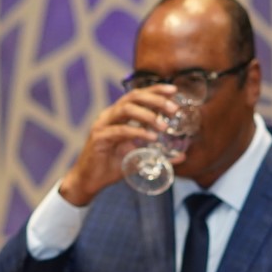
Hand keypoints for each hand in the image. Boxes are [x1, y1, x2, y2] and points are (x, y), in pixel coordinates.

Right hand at [57, 87, 180, 206]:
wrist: (89, 182)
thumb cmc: (112, 166)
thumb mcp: (139, 158)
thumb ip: (158, 154)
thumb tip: (182, 156)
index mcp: (117, 115)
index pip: (137, 95)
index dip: (155, 90)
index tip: (174, 91)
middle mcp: (109, 115)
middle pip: (133, 97)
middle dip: (155, 100)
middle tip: (173, 110)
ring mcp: (103, 124)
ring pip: (126, 110)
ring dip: (148, 115)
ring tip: (164, 127)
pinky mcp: (99, 138)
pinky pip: (121, 130)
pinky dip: (137, 132)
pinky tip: (151, 138)